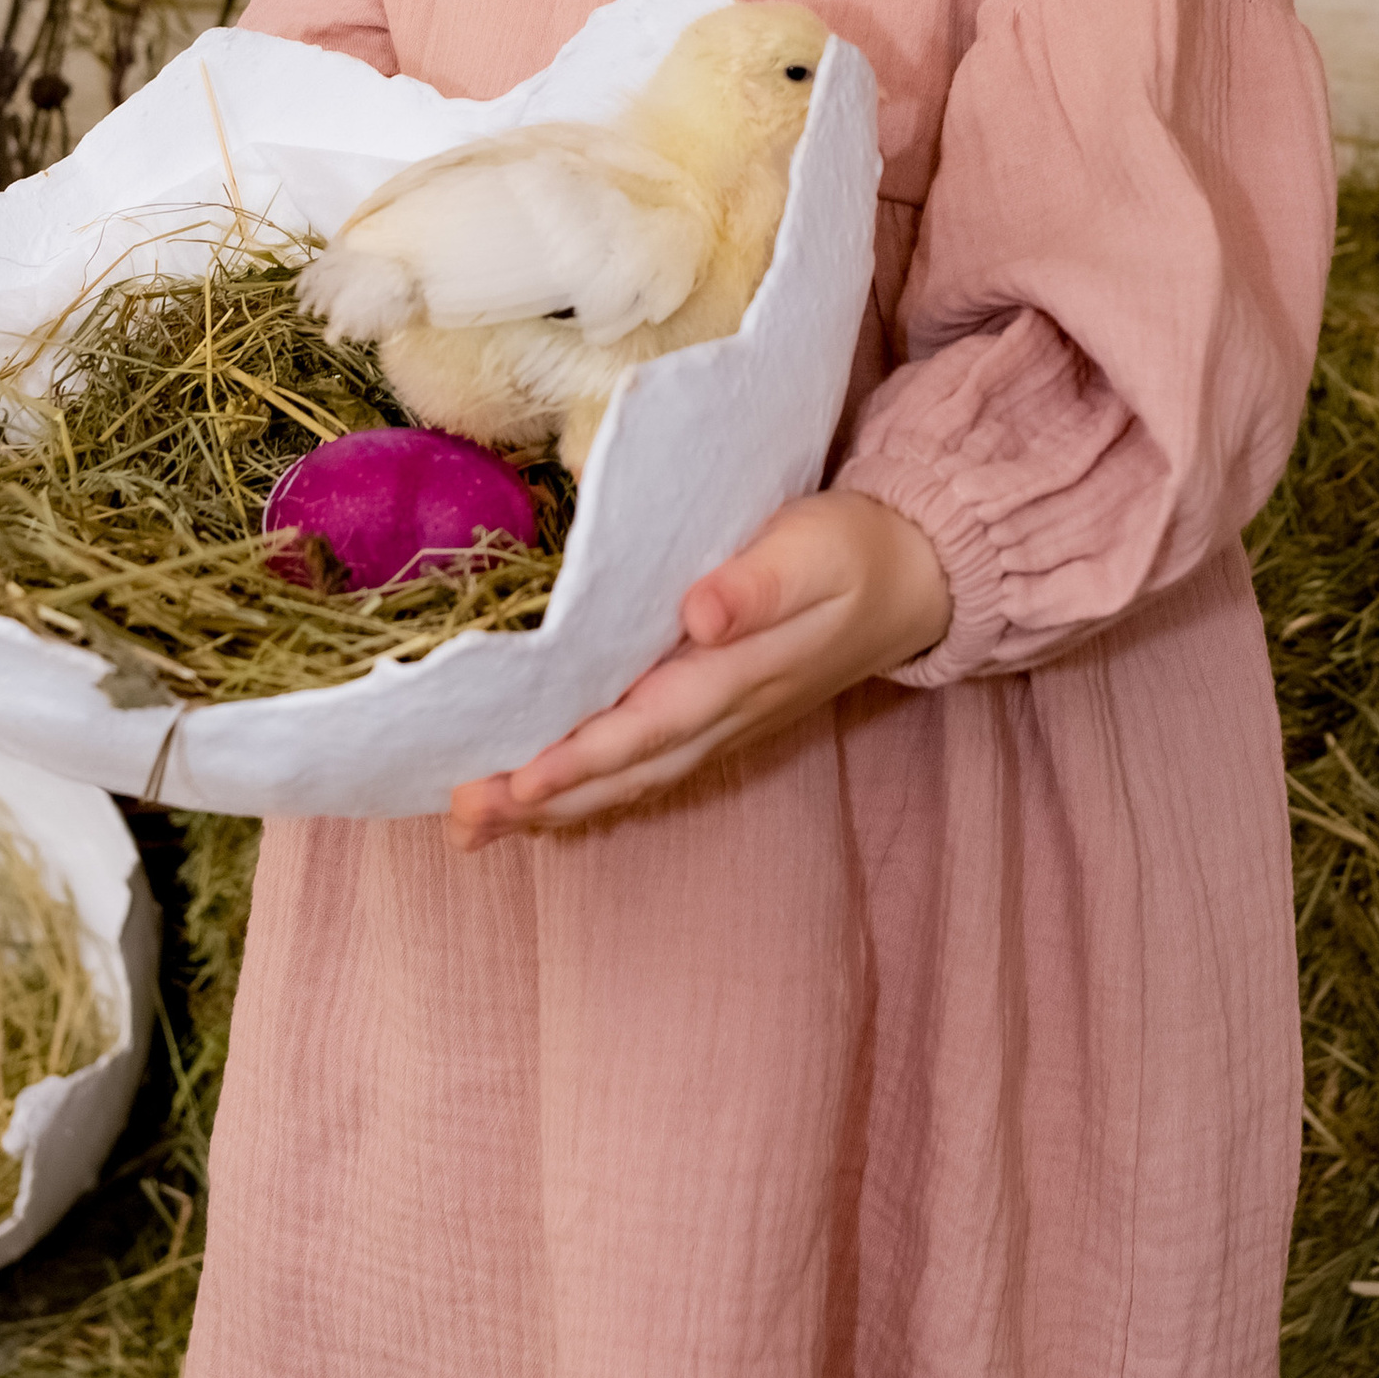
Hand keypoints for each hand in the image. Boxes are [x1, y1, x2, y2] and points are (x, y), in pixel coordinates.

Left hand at [447, 489, 952, 846]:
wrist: (914, 580)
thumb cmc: (853, 551)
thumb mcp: (813, 550)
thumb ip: (758, 584)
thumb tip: (699, 613)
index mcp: (737, 674)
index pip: (645, 727)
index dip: (578, 758)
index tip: (517, 784)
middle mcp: (722, 715)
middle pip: (622, 770)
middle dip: (540, 800)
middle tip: (464, 822)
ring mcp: (719, 726)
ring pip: (626, 778)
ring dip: (551, 807)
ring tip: (475, 827)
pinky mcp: (714, 719)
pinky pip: (639, 767)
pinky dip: (584, 789)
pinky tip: (536, 801)